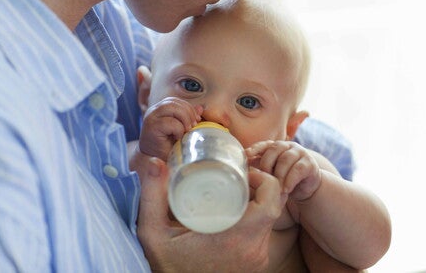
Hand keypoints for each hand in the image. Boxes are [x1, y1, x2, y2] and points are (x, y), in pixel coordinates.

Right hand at [137, 158, 282, 272]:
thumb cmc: (167, 267)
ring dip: (259, 203)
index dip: (264, 179)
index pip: (271, 199)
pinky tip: (239, 211)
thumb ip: (152, 197)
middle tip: (240, 176)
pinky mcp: (257, 264)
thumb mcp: (153, 233)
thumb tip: (154, 163)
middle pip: (273, 206)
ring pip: (270, 220)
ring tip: (238, 190)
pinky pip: (265, 234)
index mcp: (236, 237)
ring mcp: (258, 258)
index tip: (244, 171)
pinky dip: (257, 219)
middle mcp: (253, 249)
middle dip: (261, 186)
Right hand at [139, 97, 201, 160]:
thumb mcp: (181, 129)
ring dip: (184, 119)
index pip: (175, 101)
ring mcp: (151, 119)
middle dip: (188, 113)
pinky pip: (171, 122)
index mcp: (160, 110)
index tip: (197, 119)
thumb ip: (188, 118)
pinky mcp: (151, 128)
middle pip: (174, 102)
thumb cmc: (168, 145)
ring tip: (187, 131)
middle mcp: (153, 111)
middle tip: (194, 126)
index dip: (188, 108)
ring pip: (172, 108)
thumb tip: (200, 108)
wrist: (155, 161)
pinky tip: (178, 138)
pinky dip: (179, 130)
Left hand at [246, 140, 320, 201]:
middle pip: (275, 149)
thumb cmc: (283, 179)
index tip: (246, 156)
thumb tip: (241, 170)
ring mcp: (299, 153)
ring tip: (274, 187)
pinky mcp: (309, 163)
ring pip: (286, 159)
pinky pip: (298, 169)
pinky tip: (285, 189)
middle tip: (263, 178)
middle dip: (266, 163)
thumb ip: (259, 168)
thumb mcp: (270, 173)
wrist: (304, 187)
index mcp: (276, 147)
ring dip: (278, 174)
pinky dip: (290, 180)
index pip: (264, 144)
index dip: (255, 149)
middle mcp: (287, 147)